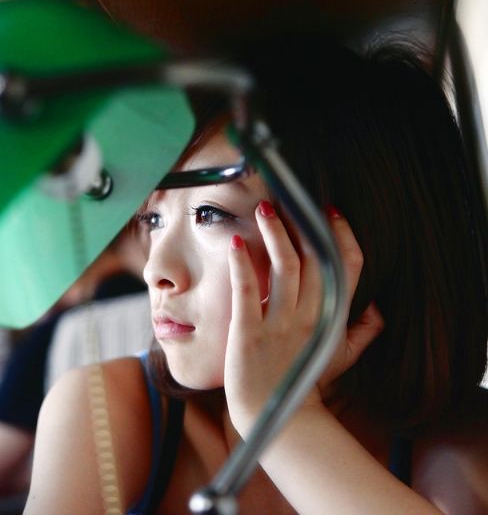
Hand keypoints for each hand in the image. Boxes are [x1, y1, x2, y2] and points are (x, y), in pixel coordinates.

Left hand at [225, 201, 383, 434]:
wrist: (275, 416)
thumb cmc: (304, 381)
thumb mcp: (342, 357)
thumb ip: (363, 331)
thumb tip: (379, 308)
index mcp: (332, 317)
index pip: (347, 267)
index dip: (342, 236)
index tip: (330, 212)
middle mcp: (310, 316)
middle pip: (316, 260)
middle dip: (305, 225)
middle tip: (291, 199)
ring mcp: (280, 324)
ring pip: (285, 268)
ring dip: (276, 235)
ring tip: (265, 209)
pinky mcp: (249, 333)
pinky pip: (248, 292)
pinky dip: (243, 266)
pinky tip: (236, 243)